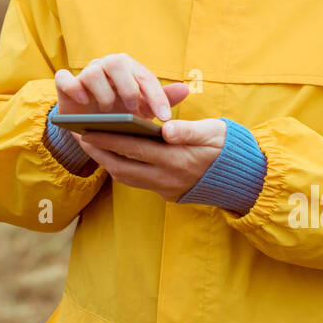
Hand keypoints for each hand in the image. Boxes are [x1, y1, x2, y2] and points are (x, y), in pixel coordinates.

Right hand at [55, 53, 189, 120]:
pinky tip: (83, 101)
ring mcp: (85, 74)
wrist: (91, 123)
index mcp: (129, 69)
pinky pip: (64, 79)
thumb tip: (186, 89)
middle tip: (131, 110)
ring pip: (92, 72)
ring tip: (108, 111)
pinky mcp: (66, 85)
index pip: (144, 76)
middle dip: (127, 88)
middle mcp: (106, 66)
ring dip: (103, 94)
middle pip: (116, 62)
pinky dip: (73, 87)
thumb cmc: (121, 112)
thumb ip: (162, 99)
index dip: (156, 96)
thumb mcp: (143, 109)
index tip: (164, 118)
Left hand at [71, 118, 226, 201]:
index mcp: (176, 160)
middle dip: (99, 151)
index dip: (108, 139)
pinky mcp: (167, 194)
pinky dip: (122, 168)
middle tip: (79, 136)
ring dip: (106, 162)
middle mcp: (167, 178)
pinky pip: (137, 182)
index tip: (87, 129)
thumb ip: (188, 130)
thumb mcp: (213, 132)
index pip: (133, 148)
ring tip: (91, 144)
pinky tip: (113, 155)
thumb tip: (165, 128)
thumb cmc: (226, 146)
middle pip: (122, 167)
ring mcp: (166, 189)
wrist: (244, 178)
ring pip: (127, 177)